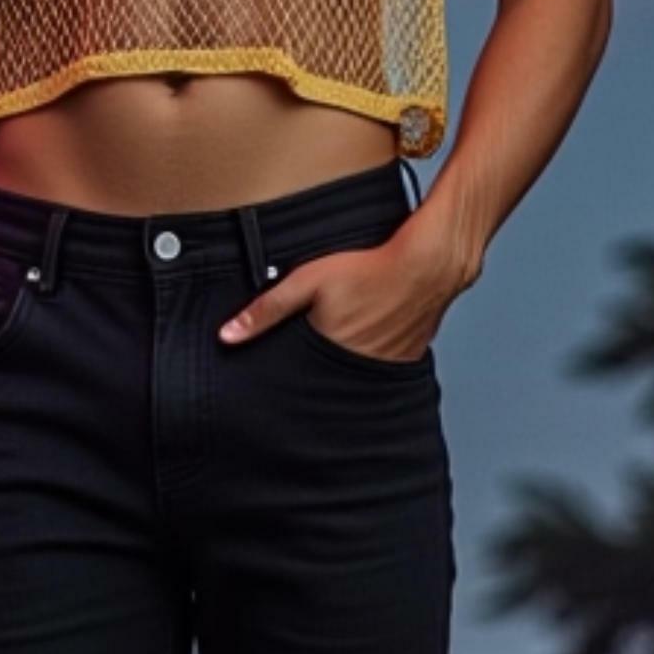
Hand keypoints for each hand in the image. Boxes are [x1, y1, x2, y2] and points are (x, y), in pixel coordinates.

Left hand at [217, 227, 469, 362]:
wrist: (426, 266)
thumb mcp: (307, 282)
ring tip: (339, 352)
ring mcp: (381, 368)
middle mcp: (354, 368)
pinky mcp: (403, 362)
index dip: (285, 383)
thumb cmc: (369, 269)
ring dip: (342, 373)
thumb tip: (227, 335)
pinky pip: (378, 371)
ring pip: (352, 380)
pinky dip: (369, 364)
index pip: (296, 382)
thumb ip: (266, 310)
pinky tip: (368, 344)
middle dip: (311, 381)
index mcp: (326, 352)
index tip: (273, 387)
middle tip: (305, 369)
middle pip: (323, 383)